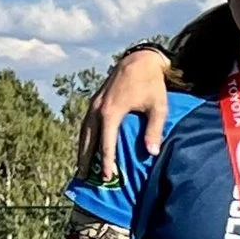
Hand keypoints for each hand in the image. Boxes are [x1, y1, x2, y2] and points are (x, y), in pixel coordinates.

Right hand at [73, 45, 174, 182]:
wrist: (139, 61)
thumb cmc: (152, 84)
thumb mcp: (158, 107)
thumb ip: (154, 130)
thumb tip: (151, 153)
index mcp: (111, 112)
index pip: (106, 143)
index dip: (107, 161)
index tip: (107, 177)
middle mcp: (98, 109)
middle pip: (88, 139)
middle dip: (86, 159)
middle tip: (84, 178)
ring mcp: (94, 104)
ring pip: (83, 131)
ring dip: (81, 149)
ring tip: (81, 167)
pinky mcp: (95, 101)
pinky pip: (86, 123)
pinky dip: (84, 137)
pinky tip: (86, 147)